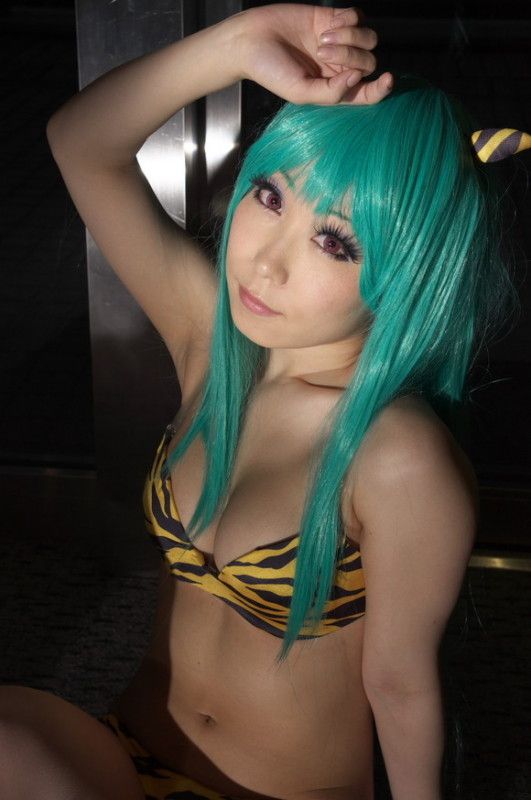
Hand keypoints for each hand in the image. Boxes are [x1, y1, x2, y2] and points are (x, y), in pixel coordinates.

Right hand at [236, 4, 391, 105]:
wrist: (251, 40)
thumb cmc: (271, 71)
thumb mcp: (300, 92)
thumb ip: (331, 92)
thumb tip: (357, 77)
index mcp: (334, 90)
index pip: (367, 93)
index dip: (382, 89)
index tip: (388, 79)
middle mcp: (340, 67)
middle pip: (369, 62)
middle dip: (351, 55)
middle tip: (322, 51)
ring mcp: (339, 43)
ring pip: (369, 39)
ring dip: (350, 36)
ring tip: (323, 37)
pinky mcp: (333, 18)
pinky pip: (358, 17)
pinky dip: (348, 20)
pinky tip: (328, 24)